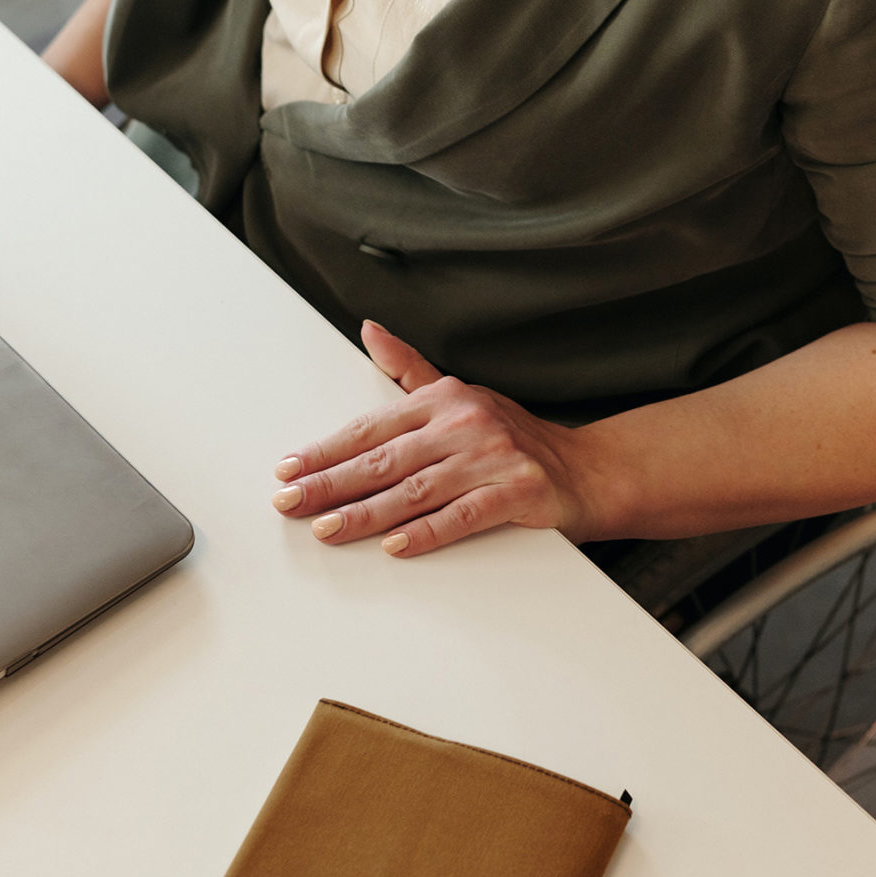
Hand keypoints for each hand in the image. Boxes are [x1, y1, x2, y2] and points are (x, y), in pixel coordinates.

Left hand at [271, 322, 604, 556]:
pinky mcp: (517, 493)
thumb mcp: (461, 395)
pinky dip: (428, 531)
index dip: (326, 450)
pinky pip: (463, 516)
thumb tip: (370, 331)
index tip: (288, 469)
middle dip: (330, 482)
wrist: (587, 470)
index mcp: (444, 400)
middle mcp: (465, 423)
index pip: (371, 428)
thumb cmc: (515, 437)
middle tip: (289, 502)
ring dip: (366, 512)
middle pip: (384, 459)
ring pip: (416, 489)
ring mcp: (492, 458)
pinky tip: (396, 545)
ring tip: (327, 528)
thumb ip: (409, 369)